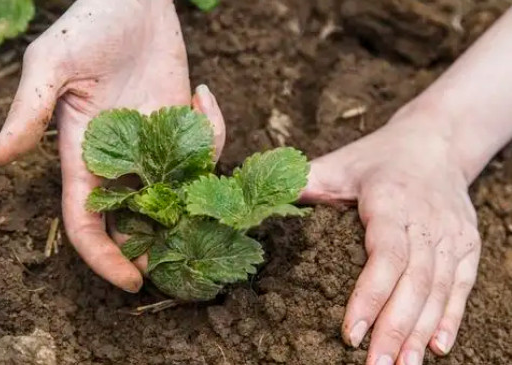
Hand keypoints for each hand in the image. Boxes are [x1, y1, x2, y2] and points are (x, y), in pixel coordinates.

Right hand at [0, 0, 225, 292]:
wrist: (131, 0)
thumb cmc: (87, 26)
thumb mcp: (52, 67)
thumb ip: (29, 114)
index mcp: (83, 155)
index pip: (87, 221)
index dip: (104, 256)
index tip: (131, 281)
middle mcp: (120, 158)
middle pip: (135, 219)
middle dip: (158, 244)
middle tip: (187, 260)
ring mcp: (156, 144)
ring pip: (175, 193)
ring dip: (195, 200)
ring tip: (214, 195)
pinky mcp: (183, 124)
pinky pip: (205, 148)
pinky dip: (214, 131)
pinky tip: (204, 96)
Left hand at [302, 107, 480, 364]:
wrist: (436, 142)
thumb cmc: (378, 157)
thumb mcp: (338, 163)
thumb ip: (304, 182)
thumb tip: (262, 204)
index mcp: (391, 201)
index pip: (385, 255)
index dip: (370, 296)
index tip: (351, 333)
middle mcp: (426, 220)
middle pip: (414, 281)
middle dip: (394, 328)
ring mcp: (451, 233)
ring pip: (438, 288)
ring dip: (420, 331)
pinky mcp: (466, 243)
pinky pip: (461, 284)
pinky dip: (450, 317)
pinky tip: (436, 346)